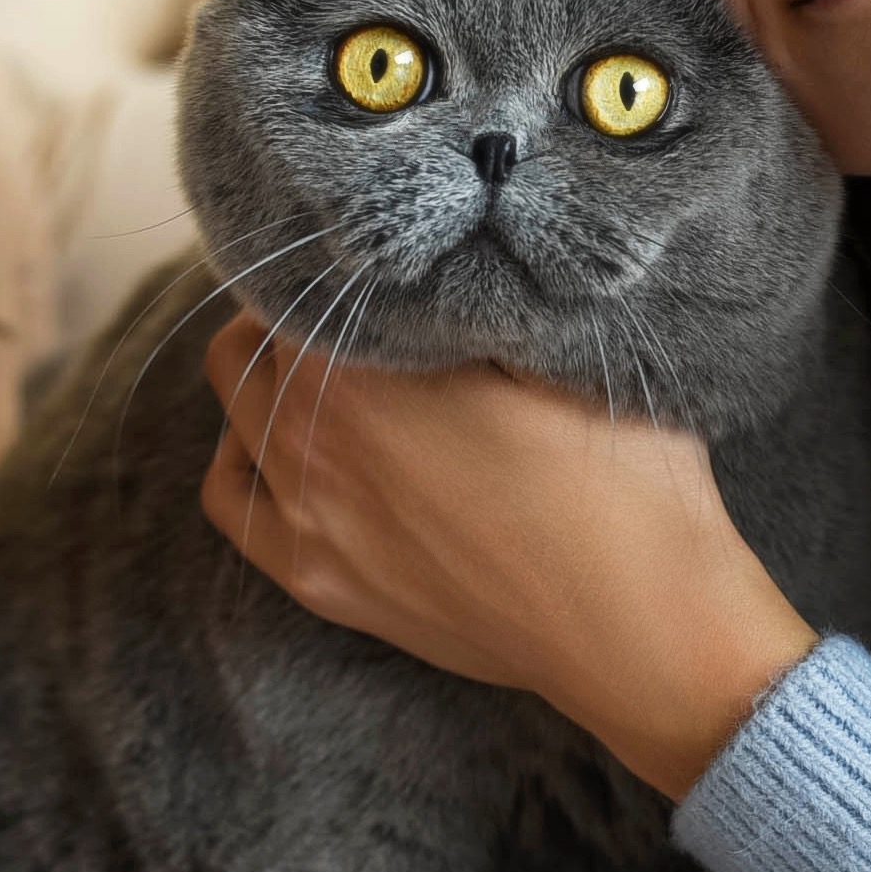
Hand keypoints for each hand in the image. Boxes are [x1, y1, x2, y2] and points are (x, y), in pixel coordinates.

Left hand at [200, 309, 819, 799]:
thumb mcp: (566, 348)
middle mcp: (308, 432)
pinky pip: (231, 500)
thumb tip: (444, 245)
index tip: (384, 248)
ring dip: (271, 374)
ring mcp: (304, 514)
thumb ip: (477, 291)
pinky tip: (296, 447)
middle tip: (368, 303)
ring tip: (333, 370)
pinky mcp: (318, 579)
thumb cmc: (623, 481)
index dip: (344, 251)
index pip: (304, 271)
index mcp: (358, 362)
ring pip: (235, 406)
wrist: (639, 626)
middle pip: (256, 331)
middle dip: (303, 306)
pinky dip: (246, 458)